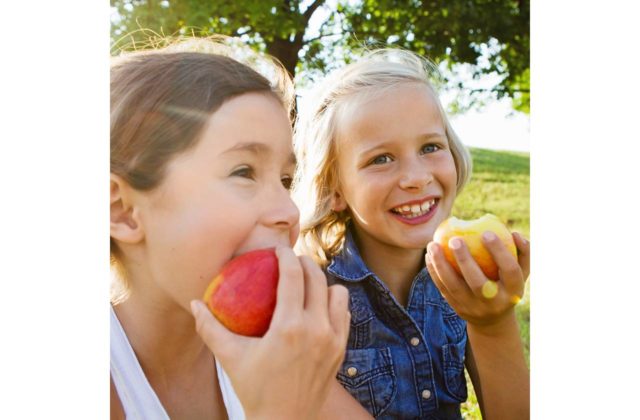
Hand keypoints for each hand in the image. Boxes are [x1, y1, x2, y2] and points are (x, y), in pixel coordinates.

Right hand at [191, 246, 350, 419]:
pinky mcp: (341, 350)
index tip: (278, 250)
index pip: (294, 276)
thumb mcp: (230, 358)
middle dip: (306, 263)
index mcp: (290, 327)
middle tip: (292, 261)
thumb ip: (210, 328)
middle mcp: (317, 329)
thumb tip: (194, 304)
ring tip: (307, 283)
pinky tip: (318, 306)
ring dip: (324, 283)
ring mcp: (333, 340)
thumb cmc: (255, 389)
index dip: (287, 256)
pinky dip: (334, 303)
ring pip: (338, 293)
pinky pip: (344, 314)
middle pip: (318, 278)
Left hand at [426, 231, 529, 329]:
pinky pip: (443, 288)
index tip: (486, 232)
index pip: (509, 270)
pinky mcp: (457, 308)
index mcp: (513, 291)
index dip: (499, 251)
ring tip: (433, 244)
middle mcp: (494, 303)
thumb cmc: (507, 284)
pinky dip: (434, 271)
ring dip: (441, 265)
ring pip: (454, 286)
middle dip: (465, 260)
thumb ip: (523, 252)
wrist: (492, 320)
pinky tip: (429, 254)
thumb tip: (514, 233)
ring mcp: (474, 308)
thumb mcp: (522, 272)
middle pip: (478, 282)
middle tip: (454, 239)